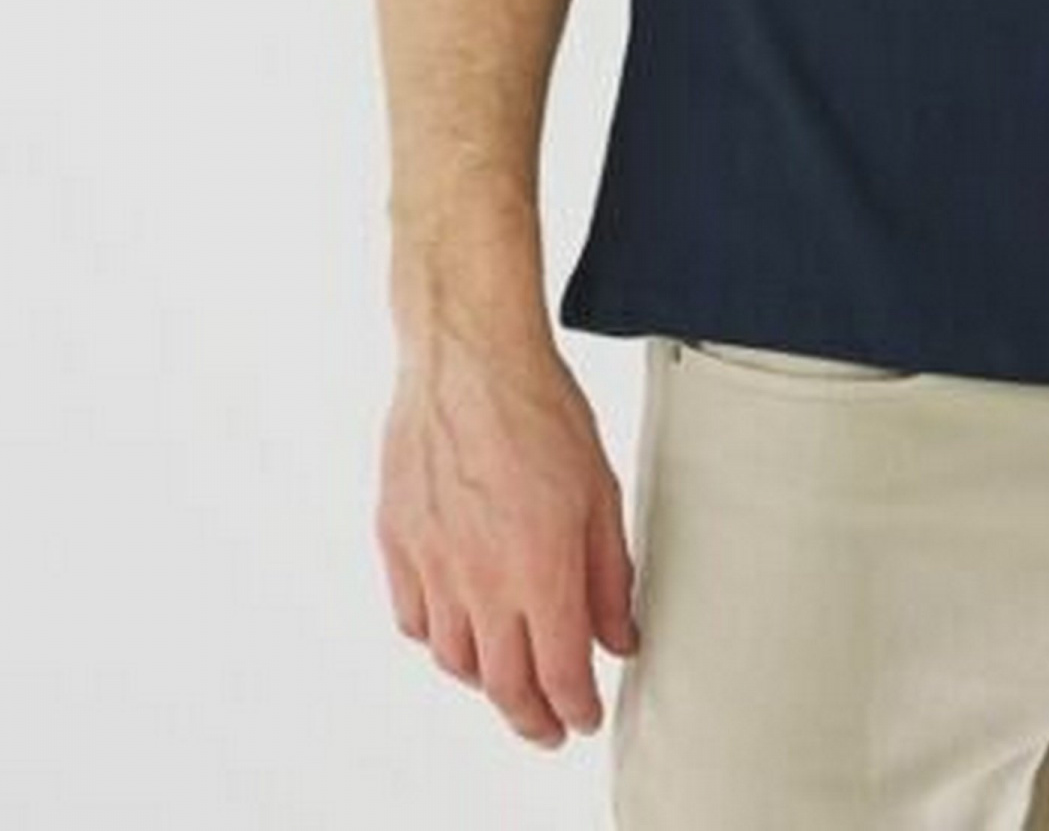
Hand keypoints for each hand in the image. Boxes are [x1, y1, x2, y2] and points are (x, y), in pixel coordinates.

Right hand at [376, 330, 638, 748]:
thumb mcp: (600, 489)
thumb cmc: (539, 409)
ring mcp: (432, 565)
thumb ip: (609, 573)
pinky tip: (460, 627)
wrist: (468, 356)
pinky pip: (414, 620)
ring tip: (508, 673)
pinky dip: (438, 638)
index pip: (560, 674)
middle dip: (532, 718)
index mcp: (540, 569)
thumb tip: (619, 636)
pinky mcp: (396, 542)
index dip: (576, 708)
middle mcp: (481, 580)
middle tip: (549, 725)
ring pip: (454, 661)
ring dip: (485, 680)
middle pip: (503, 686)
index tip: (586, 717)